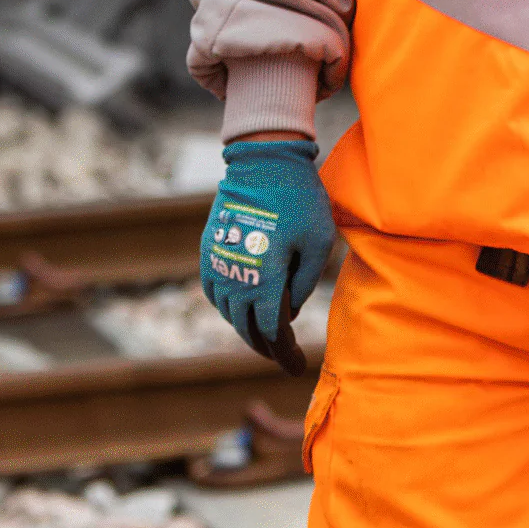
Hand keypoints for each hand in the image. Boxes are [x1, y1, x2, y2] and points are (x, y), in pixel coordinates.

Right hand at [200, 138, 335, 374]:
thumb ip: (306, 283)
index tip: (295, 367)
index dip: (283, 354)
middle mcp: (236, 275)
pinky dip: (227, 307)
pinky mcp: (209, 247)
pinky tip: (242, 307)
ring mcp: (218, 262)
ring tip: (265, 335)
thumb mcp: (319, 242)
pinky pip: (213, 291)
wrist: (262, 160)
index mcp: (265, 278)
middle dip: (266, 347)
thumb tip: (289, 311)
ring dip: (245, 328)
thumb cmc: (299, 198)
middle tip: (282, 356)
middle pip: (247, 327)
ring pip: (228, 312)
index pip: (272, 332)